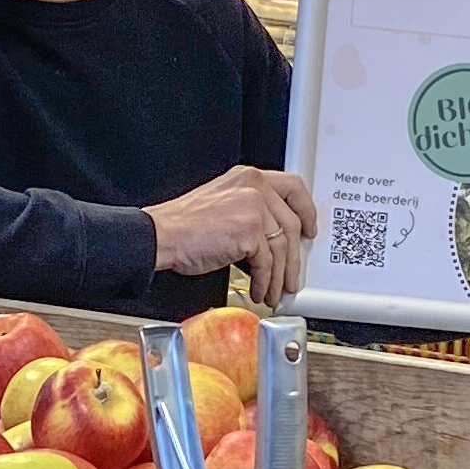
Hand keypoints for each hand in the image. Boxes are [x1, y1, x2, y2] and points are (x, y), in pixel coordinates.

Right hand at [147, 166, 317, 307]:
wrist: (161, 235)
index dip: (306, 210)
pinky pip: (267, 263)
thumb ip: (250, 210)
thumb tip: (273, 239)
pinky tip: (259, 290)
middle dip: (294, 258)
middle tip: (292, 275)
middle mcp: (254, 187)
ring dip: (279, 276)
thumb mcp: (221, 203)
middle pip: (292, 223)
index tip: (309, 228)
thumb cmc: (183, 225)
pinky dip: (265, 282)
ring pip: (282, 247)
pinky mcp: (249, 231)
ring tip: (273, 291)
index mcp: (248, 177)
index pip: (293, 187)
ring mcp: (254, 207)